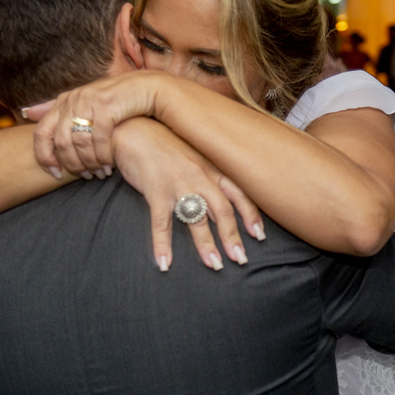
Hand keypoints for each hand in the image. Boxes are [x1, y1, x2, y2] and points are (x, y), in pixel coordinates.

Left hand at [32, 71, 162, 178]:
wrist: (144, 89)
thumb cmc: (114, 101)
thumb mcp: (83, 103)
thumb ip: (57, 110)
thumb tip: (27, 113)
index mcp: (63, 102)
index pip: (41, 133)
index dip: (44, 156)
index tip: (54, 174)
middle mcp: (72, 100)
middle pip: (60, 141)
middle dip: (71, 164)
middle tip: (83, 177)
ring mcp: (88, 103)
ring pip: (80, 142)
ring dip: (89, 163)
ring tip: (98, 174)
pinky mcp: (107, 107)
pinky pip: (99, 139)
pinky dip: (103, 155)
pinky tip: (108, 165)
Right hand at [113, 118, 264, 270]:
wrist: (134, 129)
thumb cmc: (166, 144)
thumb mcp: (195, 155)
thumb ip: (209, 174)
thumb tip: (223, 199)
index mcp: (212, 168)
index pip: (239, 194)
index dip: (251, 215)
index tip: (260, 236)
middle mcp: (199, 176)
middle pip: (222, 210)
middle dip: (233, 236)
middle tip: (240, 259)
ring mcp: (178, 184)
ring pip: (197, 218)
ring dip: (206, 244)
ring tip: (214, 265)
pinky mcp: (155, 191)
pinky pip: (161, 223)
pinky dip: (163, 244)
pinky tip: (165, 262)